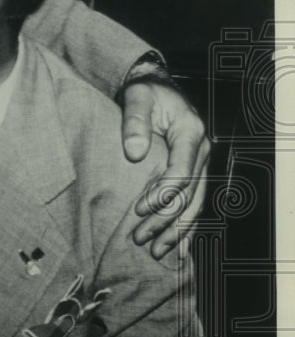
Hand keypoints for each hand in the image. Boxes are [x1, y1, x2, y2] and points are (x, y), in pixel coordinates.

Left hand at [120, 78, 211, 258]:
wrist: (156, 86)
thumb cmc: (145, 92)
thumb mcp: (137, 98)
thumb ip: (135, 123)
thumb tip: (134, 154)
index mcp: (191, 133)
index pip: (181, 173)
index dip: (162, 195)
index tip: (138, 210)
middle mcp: (202, 150)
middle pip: (189, 194)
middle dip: (165, 220)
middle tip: (140, 238)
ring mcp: (201, 162)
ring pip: (195, 203)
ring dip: (177, 229)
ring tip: (156, 250)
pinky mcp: (194, 169)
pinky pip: (195, 202)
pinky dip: (187, 225)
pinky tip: (180, 247)